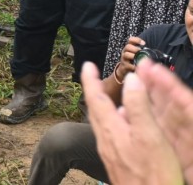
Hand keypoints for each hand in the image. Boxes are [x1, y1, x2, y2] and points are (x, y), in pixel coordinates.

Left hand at [81, 62, 183, 184]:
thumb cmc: (153, 174)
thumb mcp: (149, 135)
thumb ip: (139, 106)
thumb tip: (131, 79)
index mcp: (111, 129)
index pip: (95, 98)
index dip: (90, 80)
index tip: (87, 65)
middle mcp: (106, 140)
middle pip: (95, 110)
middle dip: (94, 91)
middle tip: (93, 77)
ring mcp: (110, 152)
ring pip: (103, 123)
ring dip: (104, 107)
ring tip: (109, 97)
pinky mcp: (117, 162)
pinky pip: (111, 135)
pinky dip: (115, 123)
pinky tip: (126, 127)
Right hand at [117, 36, 144, 78]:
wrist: (125, 69)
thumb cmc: (134, 61)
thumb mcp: (138, 55)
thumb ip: (144, 52)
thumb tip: (156, 53)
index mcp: (130, 47)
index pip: (131, 40)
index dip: (136, 40)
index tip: (144, 43)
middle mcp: (126, 52)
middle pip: (128, 46)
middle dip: (135, 48)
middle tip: (140, 51)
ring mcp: (124, 59)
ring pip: (126, 54)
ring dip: (133, 56)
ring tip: (139, 59)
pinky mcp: (124, 66)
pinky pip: (128, 65)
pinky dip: (134, 66)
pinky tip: (138, 67)